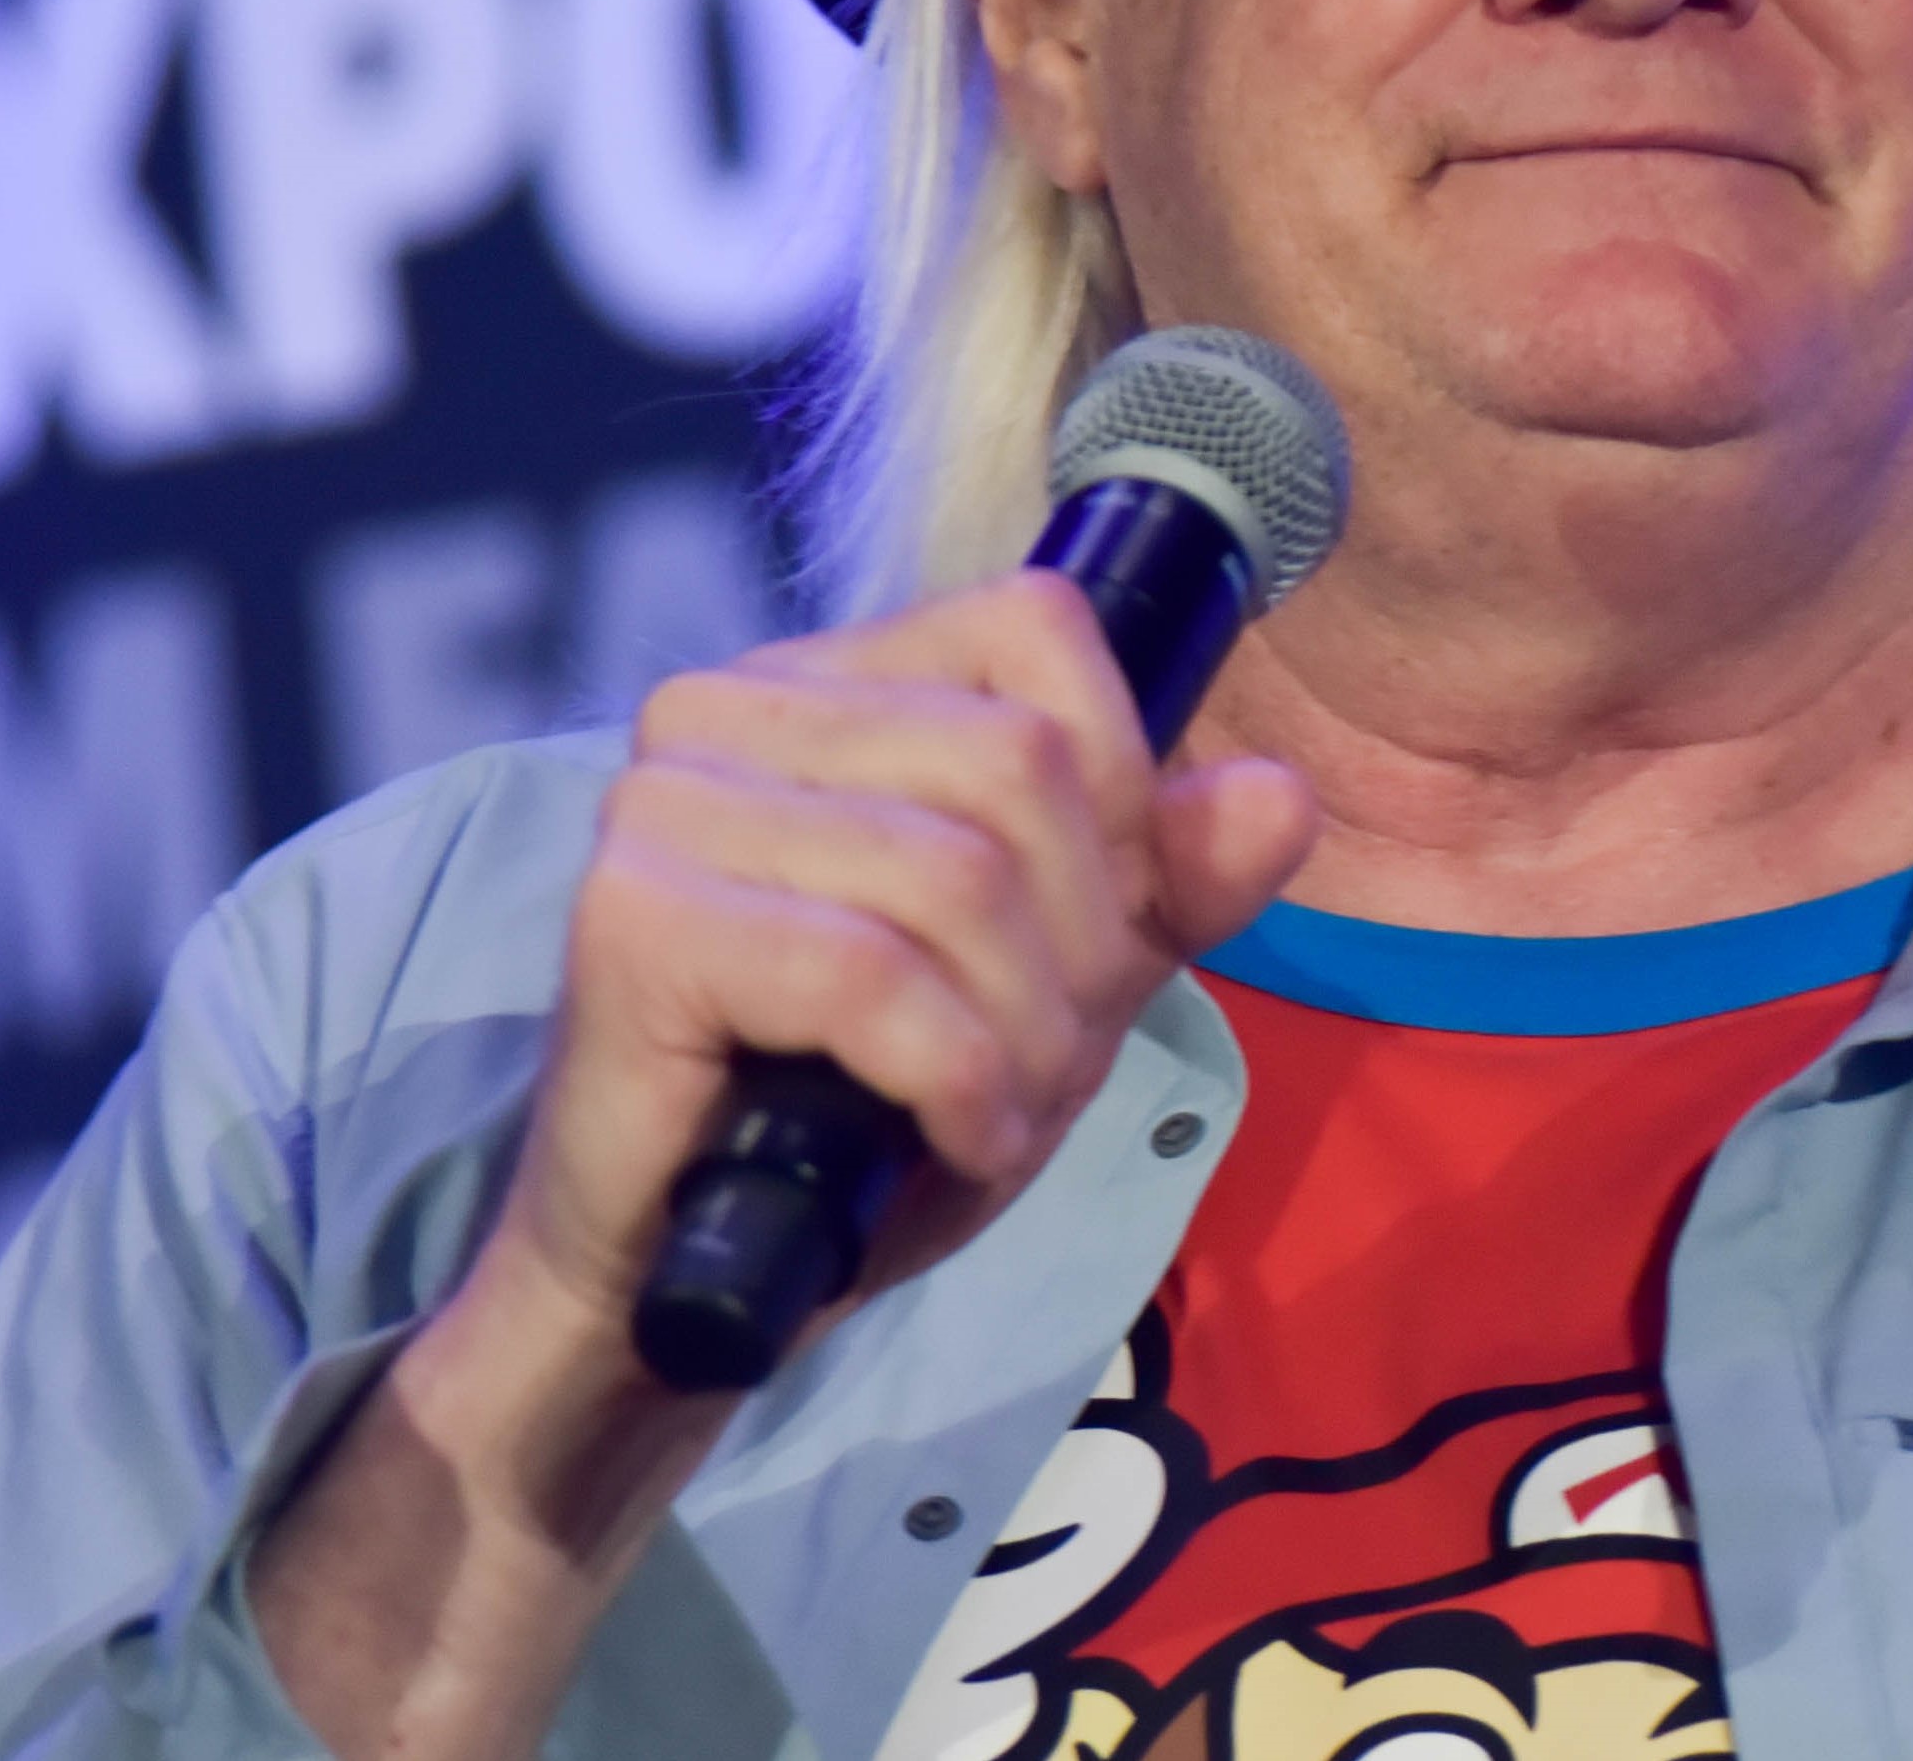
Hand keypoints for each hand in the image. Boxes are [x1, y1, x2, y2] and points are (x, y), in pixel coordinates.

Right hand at [498, 570, 1315, 1340]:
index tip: (1098, 934)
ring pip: (957, 874)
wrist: (686, 1284)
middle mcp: (728, 705)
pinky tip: (951, 1138)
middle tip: (1047, 1064)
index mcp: (830, 678)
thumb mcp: (1058, 984)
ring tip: (995, 1114)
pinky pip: (870, 974)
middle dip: (1081, 946)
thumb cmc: (862, 1113)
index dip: (1119, 793)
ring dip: (1025, 1034)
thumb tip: (1281, 797)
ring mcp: (666, 801)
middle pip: (1018, 762)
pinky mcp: (631, 918)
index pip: (1036, 628)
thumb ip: (1170, 881)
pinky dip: (951, 1078)